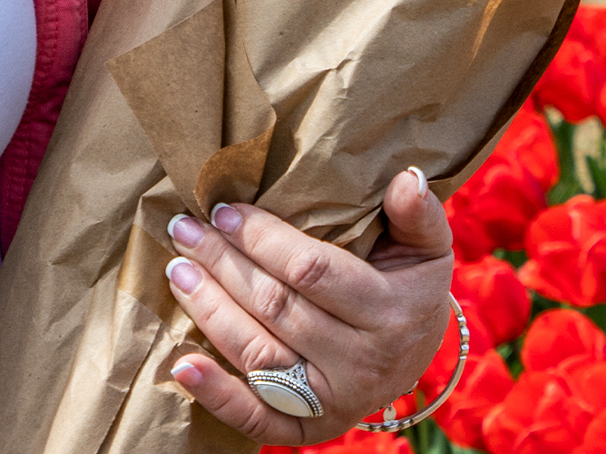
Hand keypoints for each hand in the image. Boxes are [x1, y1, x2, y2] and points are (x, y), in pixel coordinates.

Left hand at [163, 167, 453, 445]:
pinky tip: (182, 364)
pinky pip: (256, 418)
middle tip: (185, 230)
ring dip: (209, 310)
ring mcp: (333, 401)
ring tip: (178, 272)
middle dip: (223, 264)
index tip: (224, 210)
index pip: (311, 271)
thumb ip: (419, 213)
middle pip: (276, 308)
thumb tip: (408, 178)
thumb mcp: (427, 247)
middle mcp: (361, 362)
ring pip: (257, 353)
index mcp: (390, 312)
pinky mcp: (309, 427)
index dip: (262, 240)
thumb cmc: (412, 287)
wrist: (417, 356)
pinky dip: (215, 394)